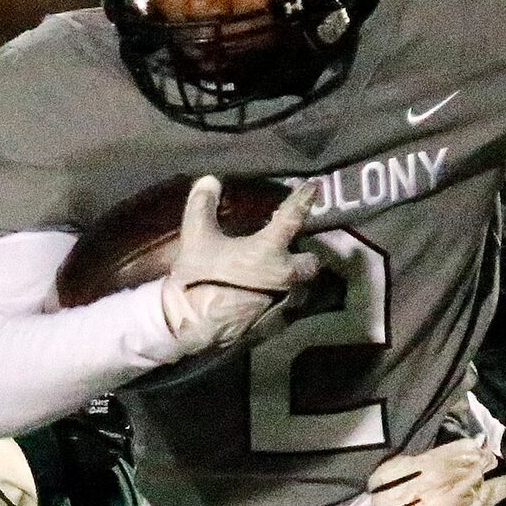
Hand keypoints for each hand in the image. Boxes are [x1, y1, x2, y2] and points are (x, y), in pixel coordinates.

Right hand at [159, 175, 319, 354]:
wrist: (192, 325)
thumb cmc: (198, 278)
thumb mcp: (195, 237)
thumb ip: (202, 205)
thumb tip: (210, 180)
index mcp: (269, 251)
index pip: (293, 217)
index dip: (303, 199)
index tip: (313, 188)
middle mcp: (284, 276)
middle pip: (311, 263)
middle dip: (307, 256)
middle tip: (295, 249)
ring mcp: (282, 302)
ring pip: (300, 287)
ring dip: (294, 279)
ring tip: (279, 274)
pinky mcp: (273, 323)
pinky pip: (284, 308)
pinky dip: (278, 300)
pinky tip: (264, 296)